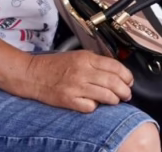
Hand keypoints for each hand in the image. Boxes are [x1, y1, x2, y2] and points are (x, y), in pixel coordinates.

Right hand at [11, 51, 133, 112]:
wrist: (32, 74)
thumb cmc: (53, 65)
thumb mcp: (76, 55)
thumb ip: (95, 61)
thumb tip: (116, 71)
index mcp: (86, 58)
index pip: (116, 67)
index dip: (127, 76)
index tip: (129, 81)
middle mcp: (82, 71)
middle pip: (114, 82)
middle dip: (125, 91)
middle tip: (126, 94)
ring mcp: (76, 86)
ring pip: (107, 96)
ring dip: (115, 100)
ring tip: (115, 100)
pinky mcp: (69, 100)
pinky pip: (91, 107)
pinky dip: (95, 107)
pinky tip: (93, 103)